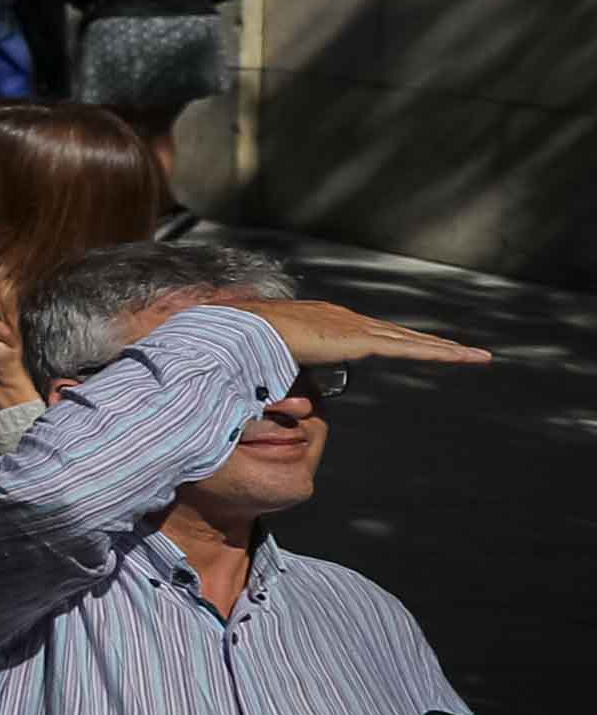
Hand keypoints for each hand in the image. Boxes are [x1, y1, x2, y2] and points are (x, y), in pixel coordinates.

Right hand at [250, 299, 491, 369]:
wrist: (239, 330)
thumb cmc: (245, 346)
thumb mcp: (271, 362)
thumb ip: (288, 374)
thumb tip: (289, 395)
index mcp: (327, 323)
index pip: (372, 335)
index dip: (399, 342)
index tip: (417, 348)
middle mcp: (347, 319)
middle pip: (399, 335)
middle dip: (433, 344)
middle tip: (465, 352)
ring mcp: (355, 327)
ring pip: (410, 341)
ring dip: (446, 350)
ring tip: (476, 357)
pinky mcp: (359, 339)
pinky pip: (406, 348)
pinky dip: (436, 353)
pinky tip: (460, 358)